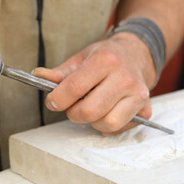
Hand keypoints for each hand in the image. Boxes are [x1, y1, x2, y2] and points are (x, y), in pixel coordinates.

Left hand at [33, 33, 155, 133]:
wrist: (136, 55)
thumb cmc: (106, 57)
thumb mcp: (81, 58)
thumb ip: (60, 72)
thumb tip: (37, 75)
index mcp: (105, 60)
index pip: (74, 88)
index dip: (57, 99)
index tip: (52, 102)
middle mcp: (124, 78)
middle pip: (89, 111)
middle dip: (73, 113)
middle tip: (72, 106)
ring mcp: (138, 95)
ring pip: (106, 123)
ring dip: (92, 121)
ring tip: (91, 108)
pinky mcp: (145, 109)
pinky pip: (120, 128)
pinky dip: (107, 126)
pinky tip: (105, 112)